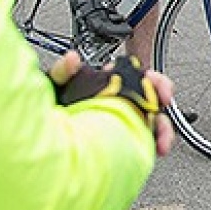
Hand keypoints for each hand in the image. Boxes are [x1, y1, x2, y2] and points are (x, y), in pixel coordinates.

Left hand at [48, 51, 175, 155]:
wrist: (47, 145)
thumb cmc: (49, 115)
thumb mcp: (54, 89)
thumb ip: (62, 72)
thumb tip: (72, 59)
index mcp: (107, 88)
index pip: (136, 77)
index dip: (149, 78)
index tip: (154, 82)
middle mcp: (118, 104)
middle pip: (150, 98)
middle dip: (162, 99)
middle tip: (164, 103)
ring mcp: (123, 124)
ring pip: (153, 122)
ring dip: (163, 129)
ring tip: (162, 140)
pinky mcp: (125, 143)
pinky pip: (146, 142)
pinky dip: (155, 145)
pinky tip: (155, 150)